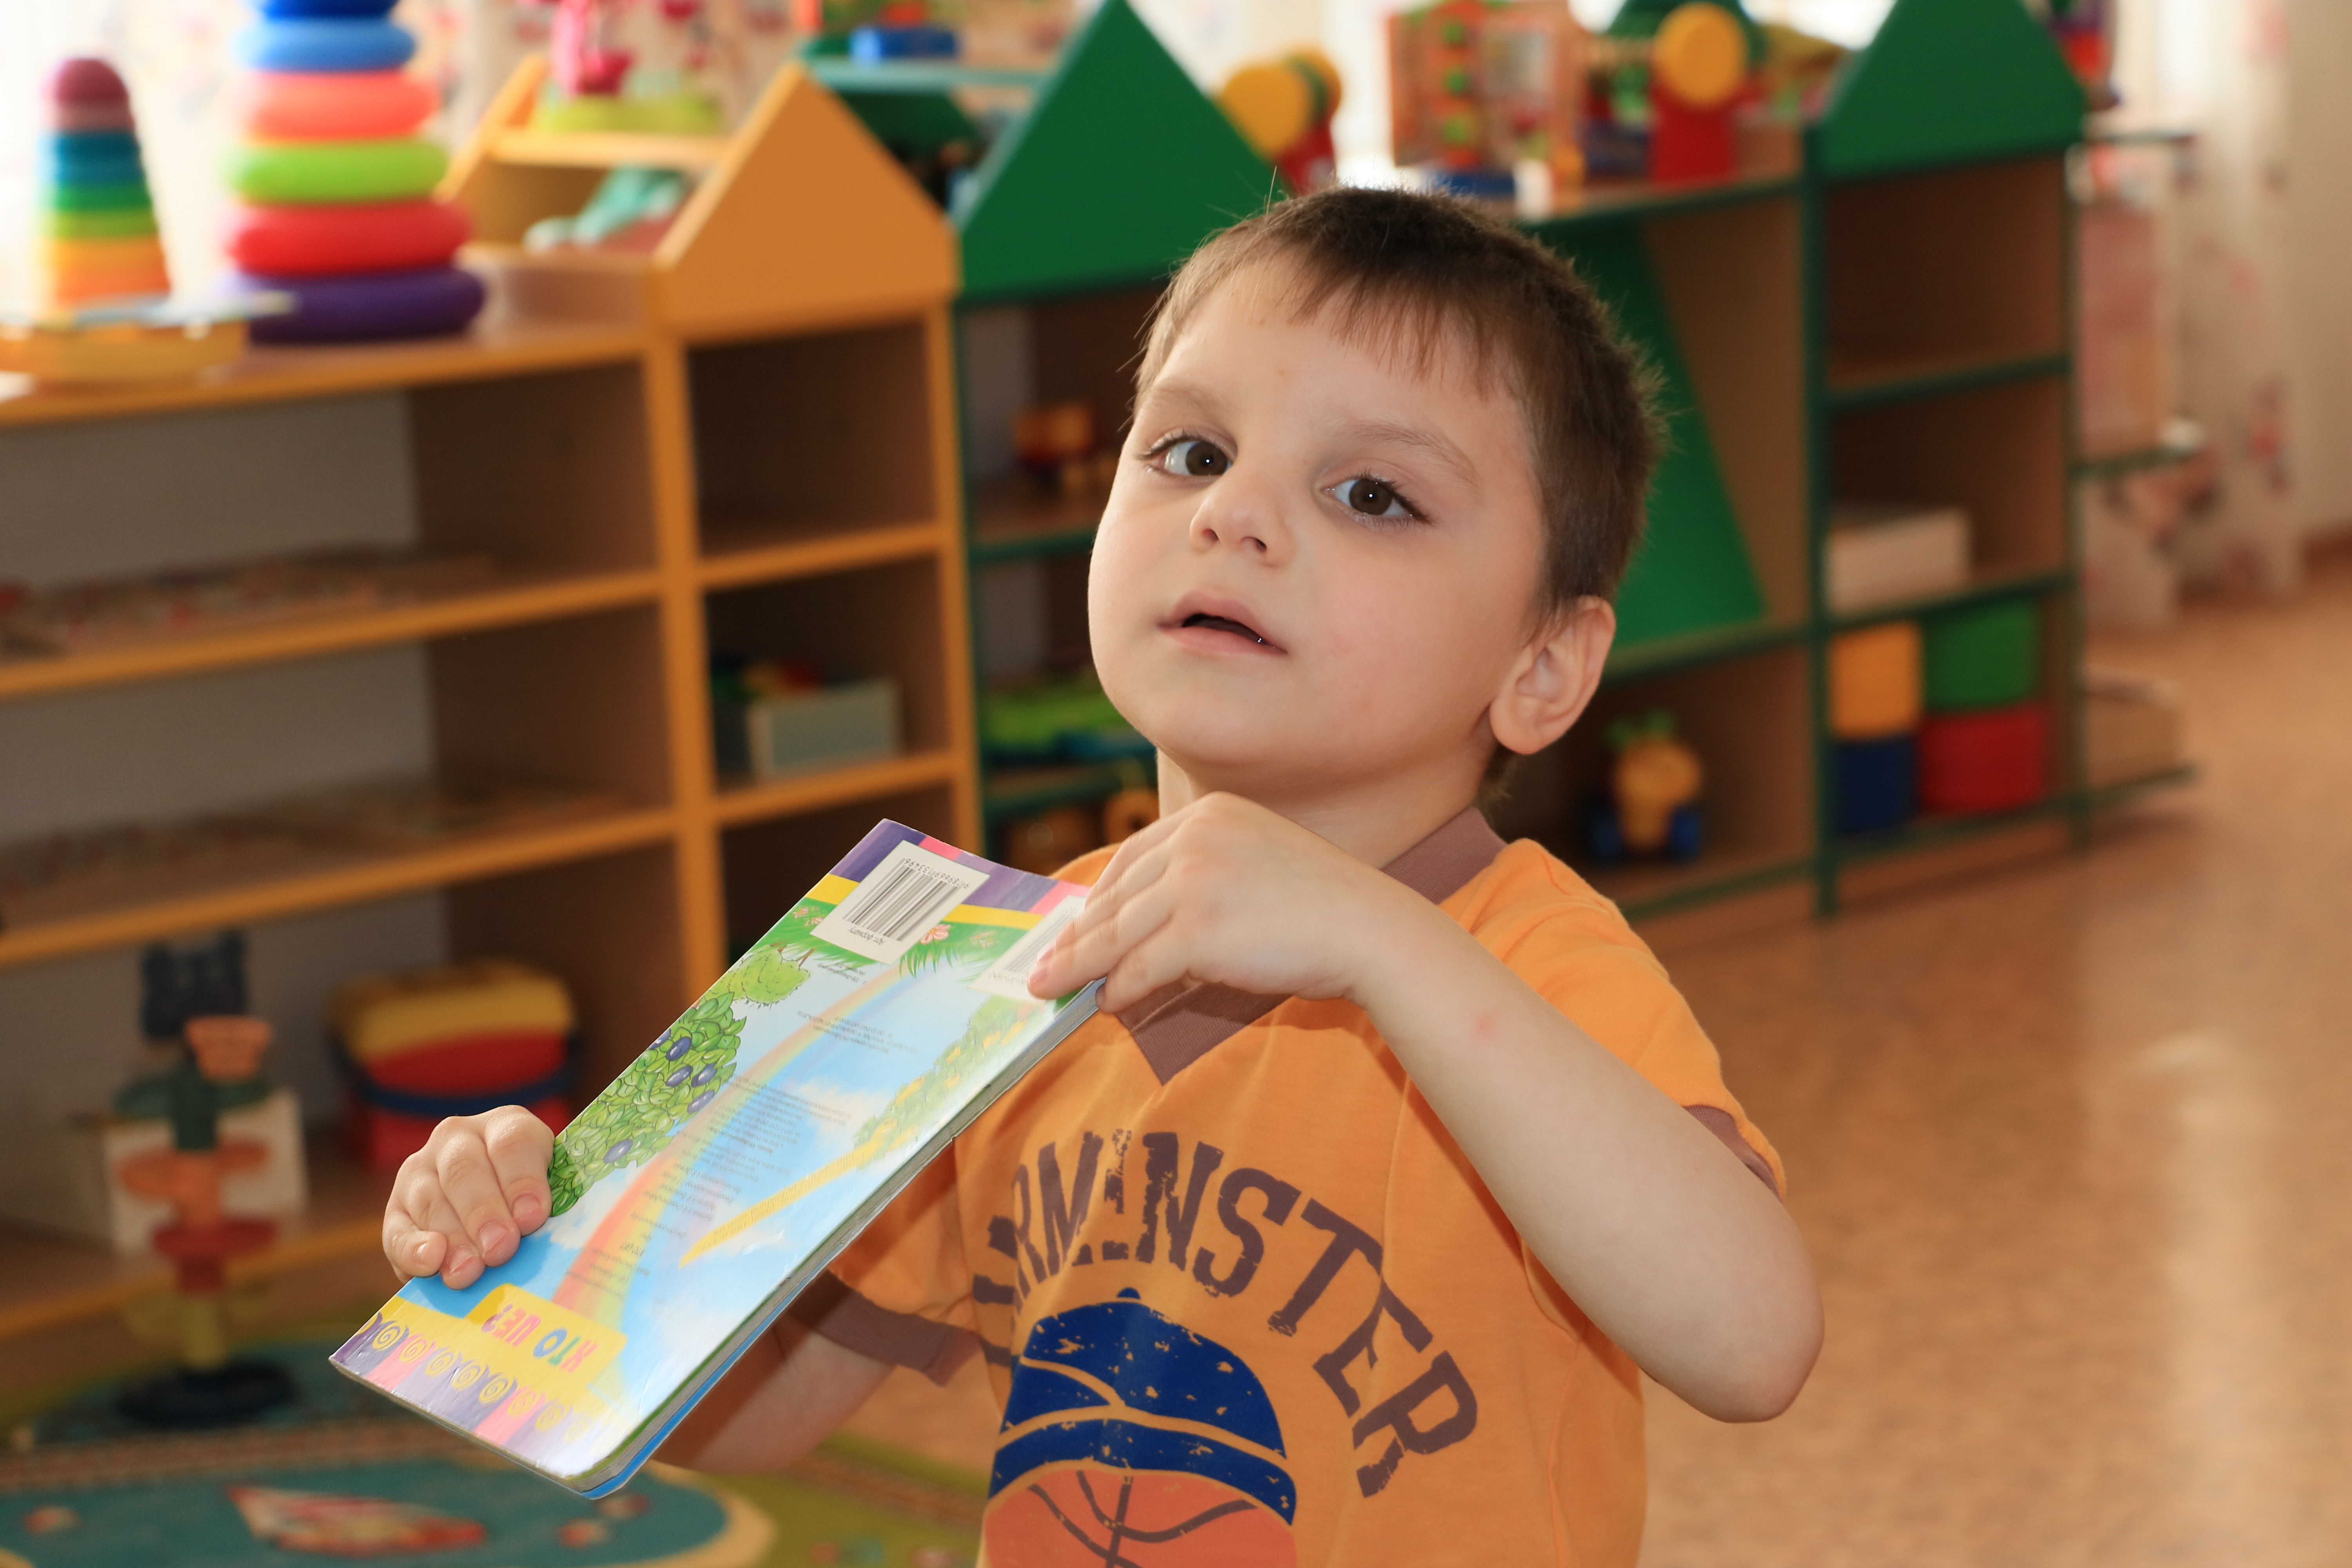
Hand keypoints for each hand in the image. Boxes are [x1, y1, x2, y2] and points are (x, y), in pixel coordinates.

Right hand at [381, 1107, 552, 1289]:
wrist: (488, 1216)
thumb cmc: (530, 1205)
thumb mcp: (547, 1193)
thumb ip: (545, 1207)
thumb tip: (539, 1232)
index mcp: (505, 1125)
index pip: (513, 1141)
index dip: (523, 1180)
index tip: (532, 1218)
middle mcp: (457, 1139)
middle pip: (466, 1169)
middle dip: (484, 1213)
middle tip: (501, 1249)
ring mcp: (420, 1170)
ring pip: (431, 1199)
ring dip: (453, 1237)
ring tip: (471, 1270)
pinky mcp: (396, 1209)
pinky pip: (398, 1230)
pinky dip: (413, 1249)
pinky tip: (430, 1263)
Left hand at [1027, 792, 1442, 1013]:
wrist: (1370, 930)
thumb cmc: (1319, 907)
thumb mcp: (1251, 868)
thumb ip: (1196, 883)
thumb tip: (1135, 934)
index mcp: (1208, 814)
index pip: (1132, 857)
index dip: (1098, 897)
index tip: (1074, 925)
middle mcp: (1195, 837)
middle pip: (1117, 895)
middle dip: (1078, 936)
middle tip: (1046, 966)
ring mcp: (1194, 880)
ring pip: (1118, 933)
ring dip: (1083, 967)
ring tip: (1058, 989)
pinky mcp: (1198, 928)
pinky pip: (1141, 966)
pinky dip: (1120, 989)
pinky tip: (1109, 1003)